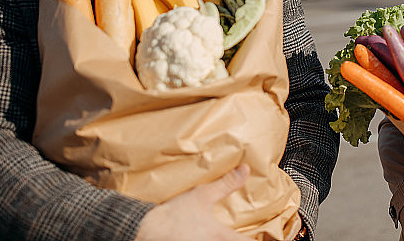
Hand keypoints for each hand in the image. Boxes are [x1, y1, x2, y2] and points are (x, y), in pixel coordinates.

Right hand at [135, 163, 253, 240]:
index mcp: (221, 236)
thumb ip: (227, 184)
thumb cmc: (173, 215)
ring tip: (222, 237)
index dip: (256, 240)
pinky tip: (202, 238)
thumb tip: (245, 170)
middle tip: (240, 235)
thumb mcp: (201, 196)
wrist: (143, 230)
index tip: (260, 236)